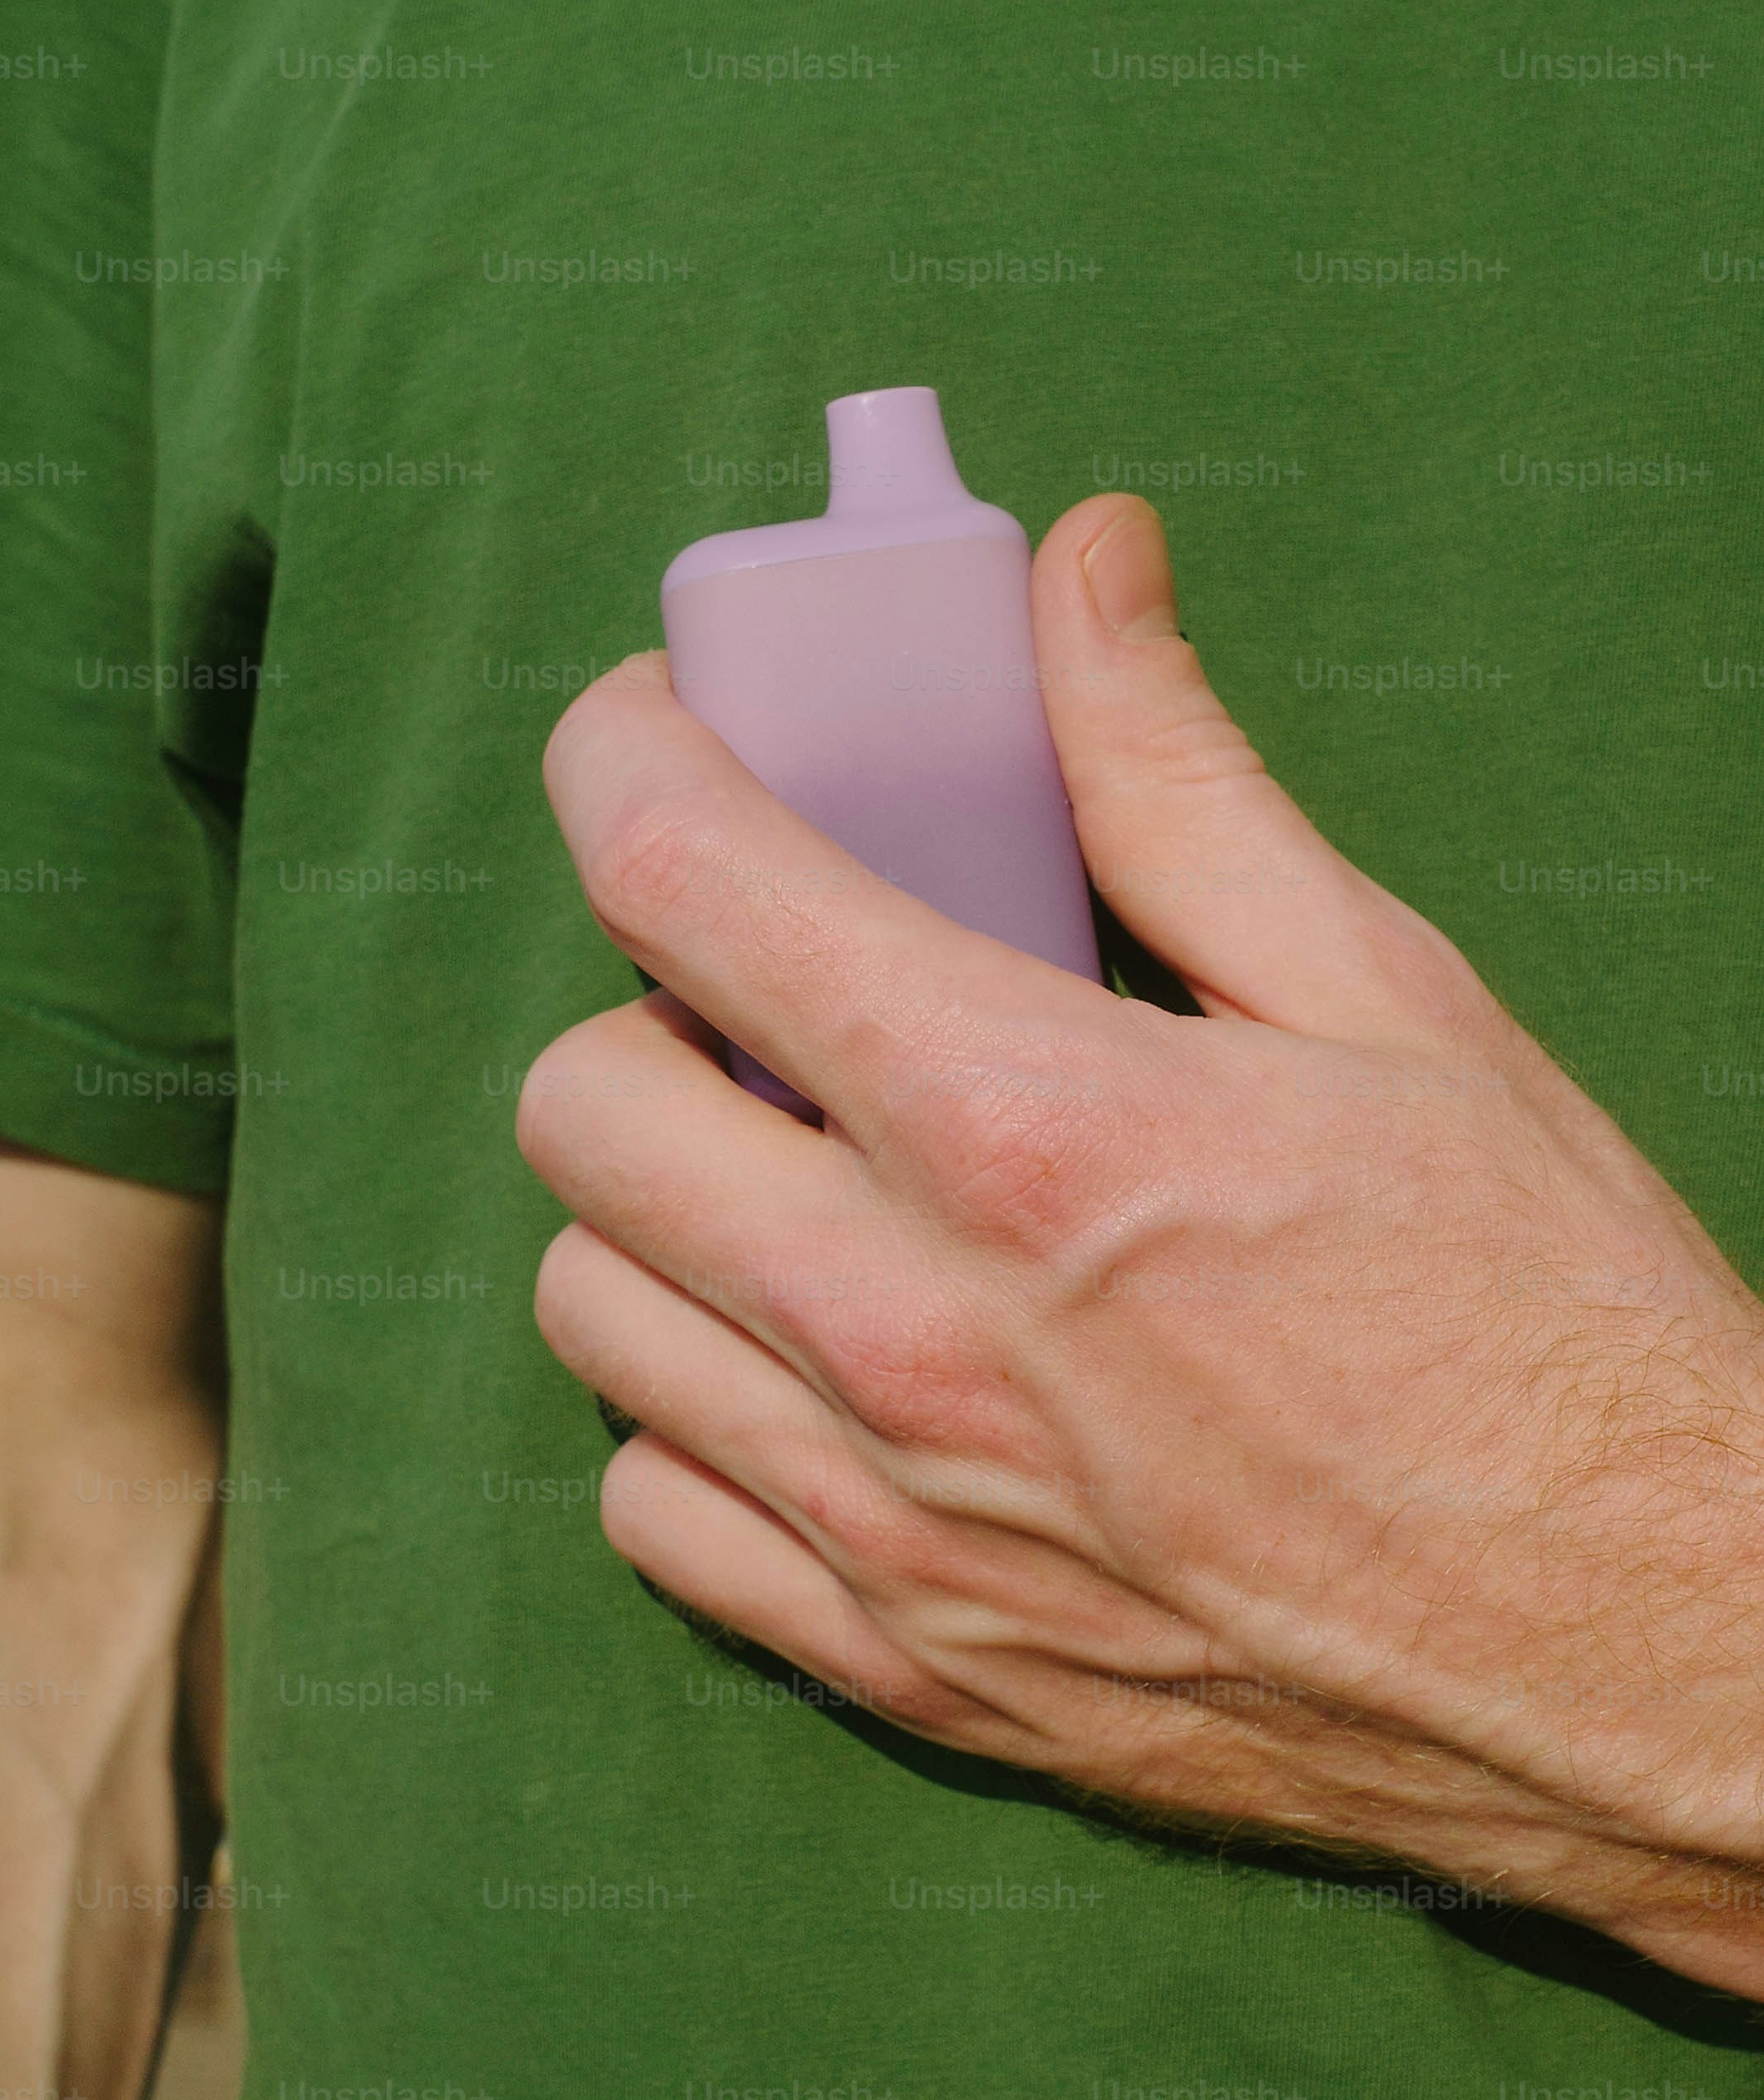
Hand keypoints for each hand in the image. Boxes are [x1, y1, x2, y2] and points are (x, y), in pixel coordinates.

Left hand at [519, 494, 1763, 1995]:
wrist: (1668, 1670)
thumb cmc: (1551, 1323)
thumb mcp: (1386, 998)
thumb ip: (1174, 771)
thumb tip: (1079, 562)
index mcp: (1021, 1125)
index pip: (671, 877)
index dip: (620, 755)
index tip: (652, 730)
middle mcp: (905, 1336)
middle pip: (578, 1097)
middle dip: (648, 998)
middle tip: (771, 992)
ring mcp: (882, 1524)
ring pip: (584, 1299)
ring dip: (659, 1204)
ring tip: (801, 1176)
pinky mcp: (896, 1663)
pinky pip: (651, 1506)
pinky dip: (695, 1413)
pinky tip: (820, 1364)